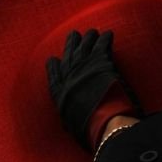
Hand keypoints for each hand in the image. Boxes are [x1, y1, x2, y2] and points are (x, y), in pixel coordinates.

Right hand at [46, 29, 136, 150]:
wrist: (102, 121)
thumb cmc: (88, 129)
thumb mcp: (71, 126)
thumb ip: (69, 120)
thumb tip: (69, 126)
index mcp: (59, 91)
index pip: (53, 73)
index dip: (54, 66)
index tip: (54, 59)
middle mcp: (69, 75)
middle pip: (68, 54)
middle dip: (71, 44)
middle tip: (74, 35)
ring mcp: (84, 65)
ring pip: (84, 46)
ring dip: (89, 38)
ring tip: (92, 32)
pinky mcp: (100, 61)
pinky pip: (102, 44)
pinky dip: (105, 38)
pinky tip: (108, 33)